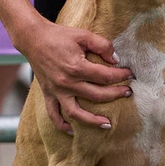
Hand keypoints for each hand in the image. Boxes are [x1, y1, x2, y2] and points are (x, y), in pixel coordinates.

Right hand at [17, 19, 133, 131]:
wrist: (34, 38)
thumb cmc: (59, 35)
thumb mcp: (83, 35)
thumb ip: (102, 45)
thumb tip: (116, 60)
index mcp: (77, 67)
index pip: (105, 76)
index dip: (121, 75)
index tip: (130, 74)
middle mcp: (67, 83)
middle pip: (97, 95)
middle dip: (116, 94)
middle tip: (128, 92)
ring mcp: (57, 91)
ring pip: (76, 113)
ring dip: (93, 121)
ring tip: (108, 124)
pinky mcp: (48, 94)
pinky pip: (54, 115)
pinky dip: (62, 125)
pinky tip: (73, 130)